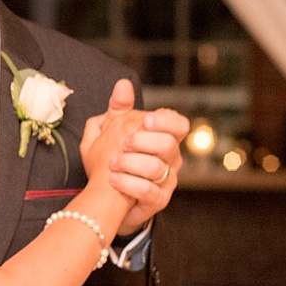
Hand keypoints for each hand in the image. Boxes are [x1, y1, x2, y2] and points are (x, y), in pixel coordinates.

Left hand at [78, 80, 187, 233]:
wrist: (106, 199)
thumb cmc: (111, 163)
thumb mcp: (109, 133)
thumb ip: (118, 110)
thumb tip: (123, 83)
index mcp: (162, 139)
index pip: (179, 125)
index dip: (165, 121)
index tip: (145, 121)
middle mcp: (171, 159)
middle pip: (169, 145)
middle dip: (143, 142)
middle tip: (123, 144)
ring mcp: (167, 181)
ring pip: (156, 168)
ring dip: (130, 164)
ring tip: (112, 164)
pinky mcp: (158, 201)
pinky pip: (148, 191)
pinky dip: (127, 183)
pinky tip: (113, 179)